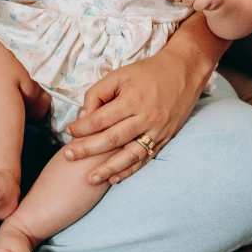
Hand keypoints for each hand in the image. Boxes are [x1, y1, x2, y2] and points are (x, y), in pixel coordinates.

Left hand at [63, 49, 201, 184]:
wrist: (183, 72)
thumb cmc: (146, 72)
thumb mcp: (119, 75)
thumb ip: (98, 93)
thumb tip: (84, 116)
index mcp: (132, 100)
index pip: (100, 119)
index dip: (82, 128)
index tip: (68, 131)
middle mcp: (145, 118)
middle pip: (112, 139)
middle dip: (87, 150)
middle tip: (68, 156)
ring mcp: (157, 131)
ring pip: (129, 155)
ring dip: (109, 169)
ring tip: (90, 179)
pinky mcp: (164, 139)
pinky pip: (145, 159)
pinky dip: (129, 171)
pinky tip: (114, 179)